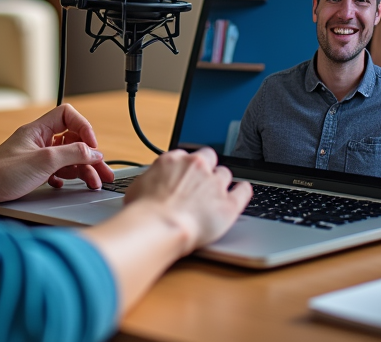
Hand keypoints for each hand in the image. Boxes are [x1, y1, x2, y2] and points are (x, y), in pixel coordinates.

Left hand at [0, 104, 115, 205]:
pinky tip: (64, 185)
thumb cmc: (3, 174)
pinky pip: (56, 170)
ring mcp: (35, 156)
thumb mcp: (44, 162)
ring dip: (81, 169)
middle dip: (89, 155)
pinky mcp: (32, 172)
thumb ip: (72, 154)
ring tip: (93, 183)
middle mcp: (37, 140)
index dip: (83, 128)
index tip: (91, 146)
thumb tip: (94, 152)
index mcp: (38, 130)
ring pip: (66, 157)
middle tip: (104, 172)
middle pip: (71, 139)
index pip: (67, 115)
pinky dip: (65, 177)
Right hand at [124, 147, 251, 251]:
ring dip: (222, 182)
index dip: (186, 167)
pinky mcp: (229, 203)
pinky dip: (244, 190)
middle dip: (207, 167)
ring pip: (225, 174)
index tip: (185, 174)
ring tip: (217, 194)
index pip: (185, 155)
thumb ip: (148, 181)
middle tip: (202, 181)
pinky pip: (244, 190)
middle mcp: (196, 166)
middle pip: (209, 157)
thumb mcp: (136, 188)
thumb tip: (147, 186)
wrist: (161, 226)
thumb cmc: (144, 211)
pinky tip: (242, 192)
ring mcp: (214, 183)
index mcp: (173, 160)